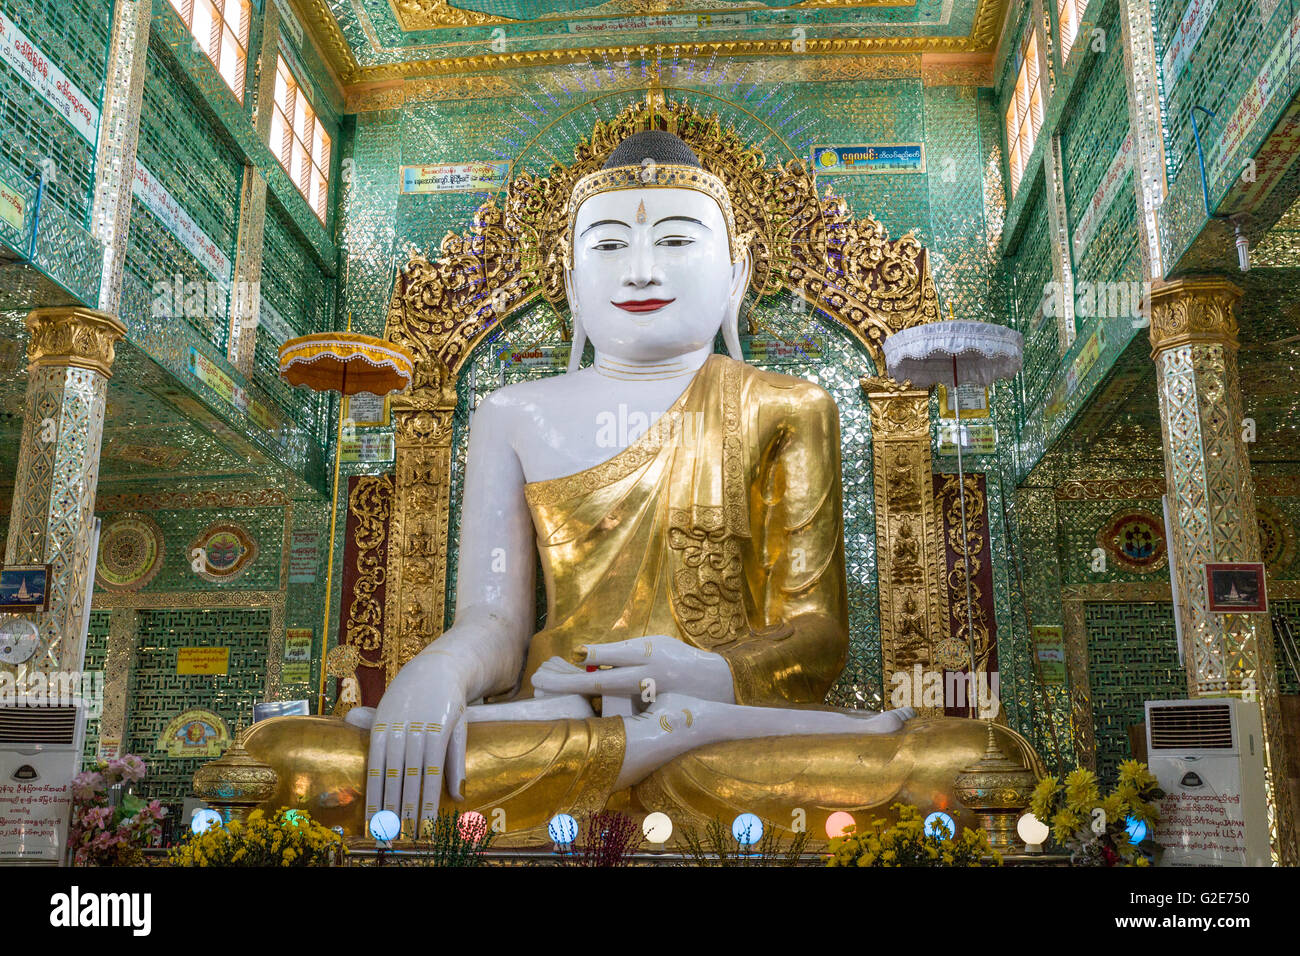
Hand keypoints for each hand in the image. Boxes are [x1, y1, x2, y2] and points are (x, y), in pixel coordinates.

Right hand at [365, 651, 469, 837]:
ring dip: (386, 804)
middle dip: (405, 812)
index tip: (426, 831)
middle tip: (403, 840)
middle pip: (408, 779)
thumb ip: (457, 763)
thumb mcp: (460, 728)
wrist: (433, 669)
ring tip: (385, 831)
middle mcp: (415, 731)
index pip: (431, 778)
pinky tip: (373, 806)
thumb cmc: (451, 703)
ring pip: (388, 773)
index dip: (426, 806)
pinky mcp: (379, 726)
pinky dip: (372, 787)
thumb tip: (458, 797)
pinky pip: (373, 761)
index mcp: (438, 733)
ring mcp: (395, 728)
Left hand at [530, 636, 734, 704]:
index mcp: (649, 653)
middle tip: (542, 681)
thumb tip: (588, 658)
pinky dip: (602, 711)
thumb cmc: (678, 660)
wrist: (716, 683)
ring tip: (554, 692)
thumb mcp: (655, 647)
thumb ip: (625, 653)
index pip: (614, 653)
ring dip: (582, 695)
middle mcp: (648, 675)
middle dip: (571, 681)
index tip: (571, 654)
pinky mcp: (654, 714)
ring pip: (610, 697)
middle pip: (604, 679)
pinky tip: (583, 712)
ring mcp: (650, 697)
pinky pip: (623, 712)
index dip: (592, 654)